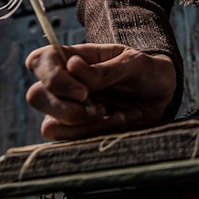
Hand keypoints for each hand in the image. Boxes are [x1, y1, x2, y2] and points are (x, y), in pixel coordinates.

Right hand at [25, 42, 175, 140]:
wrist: (162, 93)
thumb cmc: (147, 70)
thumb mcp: (135, 63)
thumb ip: (106, 69)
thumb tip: (72, 67)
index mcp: (75, 58)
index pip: (40, 61)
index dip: (51, 77)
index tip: (84, 92)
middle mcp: (66, 84)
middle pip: (36, 96)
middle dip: (66, 108)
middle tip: (99, 109)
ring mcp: (69, 108)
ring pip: (50, 125)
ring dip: (83, 126)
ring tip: (116, 115)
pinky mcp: (79, 129)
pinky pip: (71, 140)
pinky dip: (95, 134)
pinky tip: (121, 120)